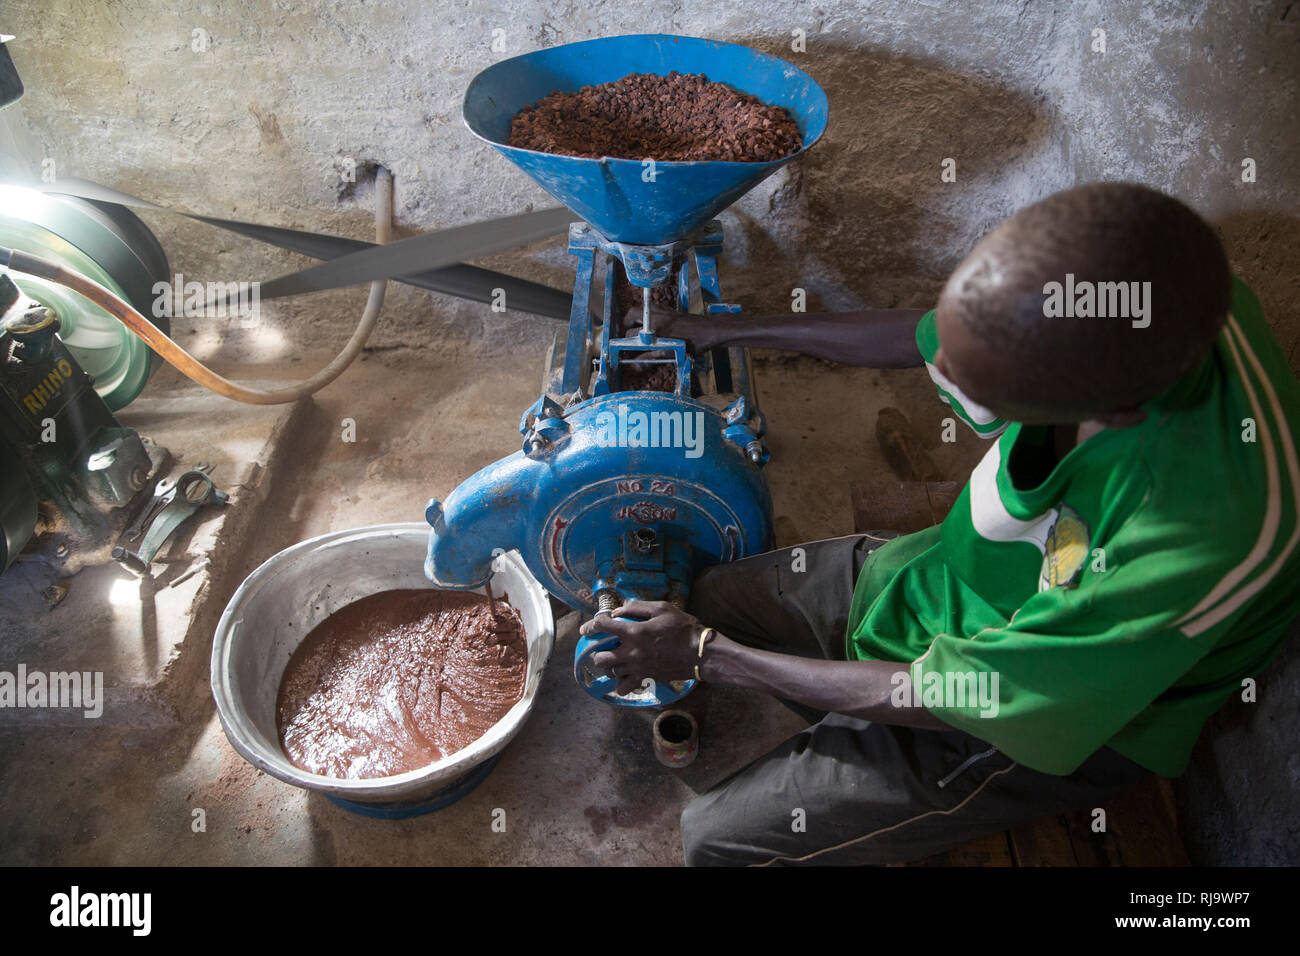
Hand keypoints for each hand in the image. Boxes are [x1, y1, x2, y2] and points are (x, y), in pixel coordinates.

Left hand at [579, 600, 704, 695]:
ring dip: (610, 666)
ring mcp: (638, 668)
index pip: (602, 627)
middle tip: (605, 647)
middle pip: (600, 657)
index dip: (590, 626)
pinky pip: (624, 688)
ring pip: (611, 672)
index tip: (586, 629)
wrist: (700, 653)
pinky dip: (620, 684)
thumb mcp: (662, 608)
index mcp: (634, 632)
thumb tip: (617, 612)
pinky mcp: (645, 678)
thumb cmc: (683, 628)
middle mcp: (632, 652)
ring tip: (616, 660)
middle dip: (598, 652)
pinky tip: (625, 677)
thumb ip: (637, 607)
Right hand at [622, 305, 722, 350]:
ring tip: (636, 330)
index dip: (625, 344)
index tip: (625, 351)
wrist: (709, 330)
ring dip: (635, 319)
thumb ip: (649, 359)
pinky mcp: (669, 310)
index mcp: (653, 328)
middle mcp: (655, 316)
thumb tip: (634, 366)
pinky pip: (652, 309)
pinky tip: (652, 327)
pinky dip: (647, 316)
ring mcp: (662, 311)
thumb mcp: (669, 354)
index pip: (630, 334)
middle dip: (626, 326)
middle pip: (631, 315)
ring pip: (641, 309)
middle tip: (627, 336)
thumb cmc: (692, 343)